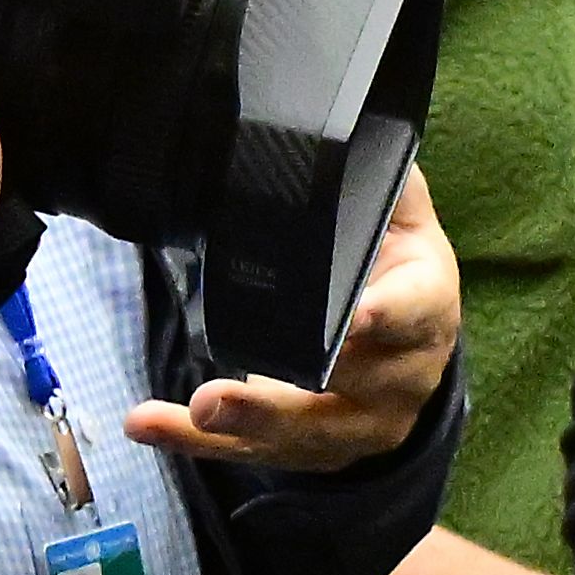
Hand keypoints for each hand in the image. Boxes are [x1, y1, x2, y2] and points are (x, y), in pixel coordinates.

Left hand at [133, 182, 458, 476]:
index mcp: (427, 306)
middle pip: (354, 390)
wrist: (414, 341)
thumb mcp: (399, 218)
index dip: (387, 316)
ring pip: (308, 434)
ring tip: (188, 413)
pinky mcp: (321, 447)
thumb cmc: (394, 264)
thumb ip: (376, 180)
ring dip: (245, 428)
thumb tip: (343, 122)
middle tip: (223, 395)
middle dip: (287, 399)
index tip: (355, 317)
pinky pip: (260, 452)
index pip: (413, 311)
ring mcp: (366, 418)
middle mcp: (404, 374)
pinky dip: (199, 443)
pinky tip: (147, 425)